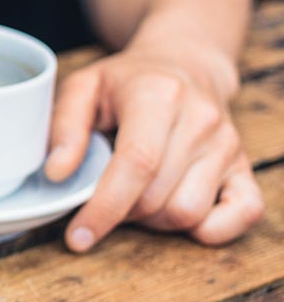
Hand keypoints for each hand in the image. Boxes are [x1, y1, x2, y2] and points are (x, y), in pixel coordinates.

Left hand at [45, 44, 262, 251]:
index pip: (138, 163)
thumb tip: (57, 174)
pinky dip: (208, 229)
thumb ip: (64, 127)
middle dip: (121, 212)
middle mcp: (201, 120)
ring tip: (136, 196)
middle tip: (104, 196)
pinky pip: (243, 214)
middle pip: (158, 197)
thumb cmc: (127, 82)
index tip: (78, 237)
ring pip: (189, 213)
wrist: (185, 65)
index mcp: (159, 96)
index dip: (105, 207)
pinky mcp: (245, 166)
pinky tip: (175, 212)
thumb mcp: (83, 88)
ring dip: (153, 220)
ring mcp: (228, 145)